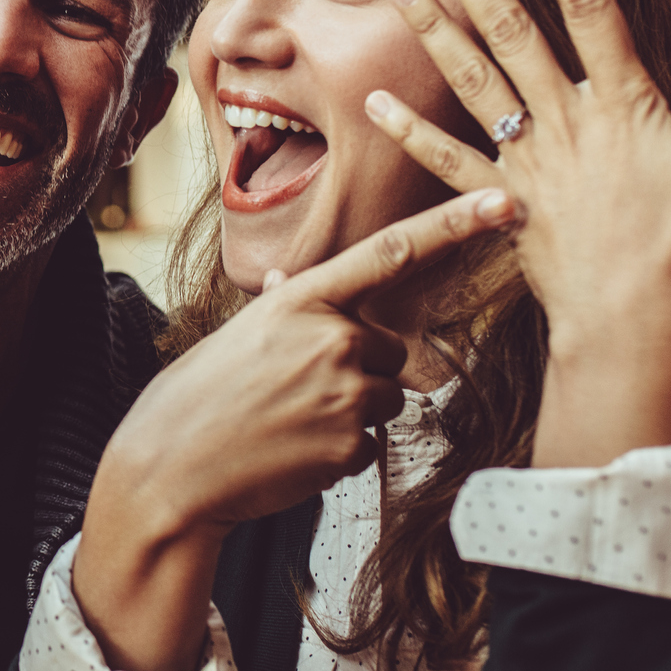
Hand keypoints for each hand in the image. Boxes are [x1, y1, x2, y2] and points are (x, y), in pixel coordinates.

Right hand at [75, 187, 516, 670]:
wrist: (168, 470)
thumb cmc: (196, 399)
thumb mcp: (238, 335)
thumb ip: (283, 311)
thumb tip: (291, 287)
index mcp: (302, 299)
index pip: (391, 252)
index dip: (454, 225)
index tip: (503, 200)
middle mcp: (331, 338)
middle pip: (391, 350)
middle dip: (359, 370)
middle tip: (295, 393)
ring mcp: (343, 392)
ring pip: (384, 399)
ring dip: (347, 414)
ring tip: (287, 424)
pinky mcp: (349, 446)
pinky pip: (368, 445)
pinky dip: (335, 455)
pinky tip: (289, 454)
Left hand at [366, 0, 670, 465]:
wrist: (635, 327)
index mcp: (623, 104)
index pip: (590, 8)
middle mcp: (566, 121)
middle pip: (512, 33)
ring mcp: (527, 160)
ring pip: (471, 81)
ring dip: (434, 30)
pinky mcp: (500, 201)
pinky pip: (447, 161)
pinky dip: (409, 131)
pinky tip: (374, 100)